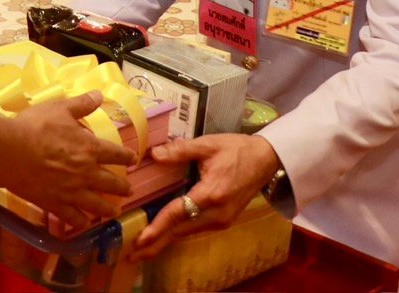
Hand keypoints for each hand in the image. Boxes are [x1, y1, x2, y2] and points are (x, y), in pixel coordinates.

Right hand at [4, 92, 135, 231]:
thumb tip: (99, 95)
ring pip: (96, 205)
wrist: (11, 152)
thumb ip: (81, 104)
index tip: (134, 159)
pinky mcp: (55, 204)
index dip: (127, 157)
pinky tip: (84, 223)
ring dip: (108, 209)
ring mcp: (71, 192)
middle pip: (111, 183)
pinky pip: (72, 218)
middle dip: (123, 187)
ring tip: (114, 211)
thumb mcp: (60, 108)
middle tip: (129, 190)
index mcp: (90, 148)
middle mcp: (86, 173)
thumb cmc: (35, 127)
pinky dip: (81, 222)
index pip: (116, 154)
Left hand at [129, 134, 280, 259]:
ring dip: (165, 241)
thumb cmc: (237, 149)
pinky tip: (164, 237)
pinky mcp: (223, 220)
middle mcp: (217, 212)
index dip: (158, 226)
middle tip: (132, 254)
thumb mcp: (209, 144)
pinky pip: (195, 229)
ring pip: (187, 233)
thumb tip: (155, 154)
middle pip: (181, 231)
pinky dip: (177, 234)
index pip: (179, 212)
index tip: (141, 238)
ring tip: (142, 249)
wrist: (266, 160)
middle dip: (157, 243)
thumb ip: (181, 150)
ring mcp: (222, 219)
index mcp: (212, 193)